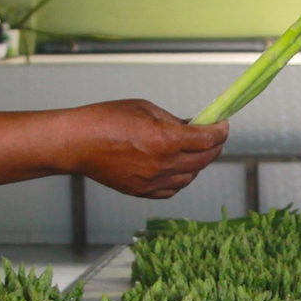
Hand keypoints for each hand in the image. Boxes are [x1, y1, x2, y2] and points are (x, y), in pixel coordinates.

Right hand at [70, 100, 227, 198]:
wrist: (77, 143)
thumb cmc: (105, 120)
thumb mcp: (145, 109)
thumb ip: (173, 120)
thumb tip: (192, 126)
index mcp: (164, 140)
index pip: (206, 139)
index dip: (220, 131)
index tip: (223, 125)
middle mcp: (161, 164)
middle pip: (203, 159)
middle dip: (214, 146)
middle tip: (215, 136)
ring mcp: (151, 182)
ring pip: (190, 177)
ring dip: (199, 163)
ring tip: (196, 150)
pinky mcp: (141, 191)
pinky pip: (172, 189)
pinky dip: (182, 178)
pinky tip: (179, 167)